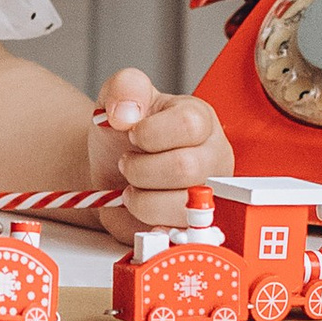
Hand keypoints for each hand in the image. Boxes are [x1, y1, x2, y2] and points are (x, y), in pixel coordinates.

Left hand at [87, 71, 232, 236]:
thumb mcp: (117, 98)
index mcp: (200, 119)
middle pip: (186, 167)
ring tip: (133, 187)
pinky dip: (147, 223)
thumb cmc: (122, 134)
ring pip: (182, 206)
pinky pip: (176, 233)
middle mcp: (212, 157)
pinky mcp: (195, 226)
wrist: (109, 171)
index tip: (132, 135)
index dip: (151, 133)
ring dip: (141, 199)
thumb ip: (125, 87)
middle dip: (140, 168)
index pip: (189, 125)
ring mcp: (209, 194)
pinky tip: (140, 209)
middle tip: (127, 163)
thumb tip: (127, 111)